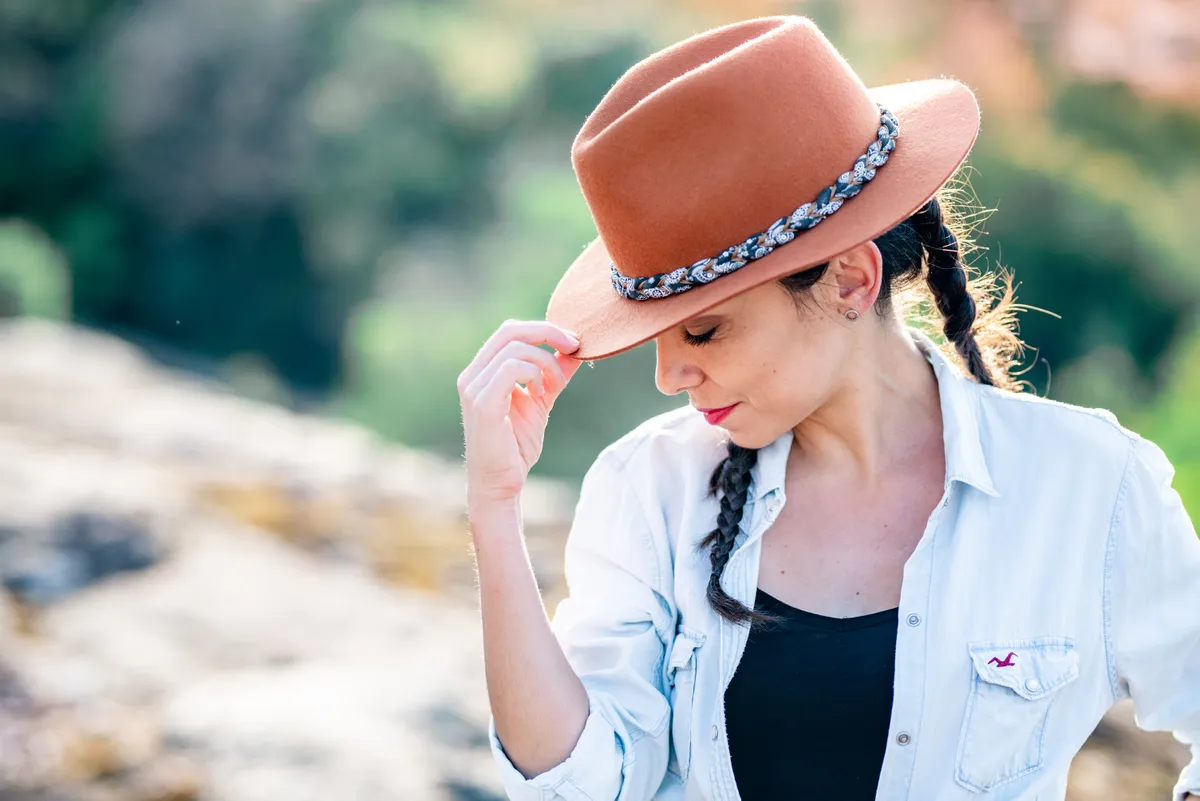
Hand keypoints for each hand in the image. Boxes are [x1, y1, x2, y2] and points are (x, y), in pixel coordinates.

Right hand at [458, 320, 581, 505]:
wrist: (501, 485)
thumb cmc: (515, 447)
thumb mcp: (541, 402)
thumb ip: (553, 375)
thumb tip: (575, 350)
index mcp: (481, 372)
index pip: (510, 332)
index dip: (543, 330)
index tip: (572, 343)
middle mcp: (472, 376)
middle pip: (510, 330)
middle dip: (548, 332)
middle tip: (575, 346)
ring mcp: (474, 388)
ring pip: (515, 348)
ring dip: (546, 362)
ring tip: (556, 386)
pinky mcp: (483, 403)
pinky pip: (511, 368)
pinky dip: (535, 374)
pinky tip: (541, 394)